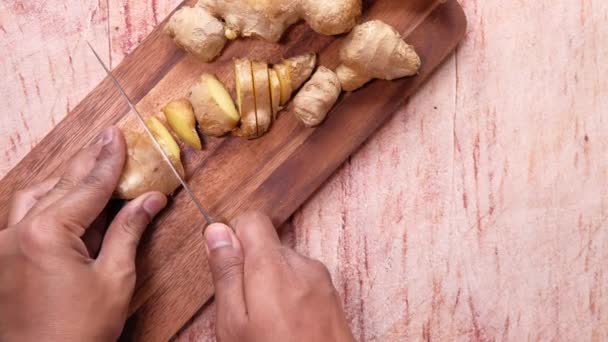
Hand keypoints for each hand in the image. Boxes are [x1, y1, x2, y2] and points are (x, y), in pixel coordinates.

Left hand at [0, 127, 166, 341]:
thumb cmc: (77, 333)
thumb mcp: (114, 279)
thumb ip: (128, 231)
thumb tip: (149, 200)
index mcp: (46, 234)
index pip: (87, 187)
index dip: (109, 160)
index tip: (119, 135)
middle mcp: (15, 233)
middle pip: (59, 184)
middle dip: (87, 162)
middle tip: (108, 141)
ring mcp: (3, 246)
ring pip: (34, 196)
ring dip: (65, 182)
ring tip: (93, 172)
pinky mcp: (1, 260)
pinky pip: (22, 217)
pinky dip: (47, 204)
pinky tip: (67, 205)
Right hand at [204, 212, 353, 341]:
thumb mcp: (234, 323)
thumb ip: (225, 273)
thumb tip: (216, 231)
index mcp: (272, 265)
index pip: (252, 220)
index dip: (234, 239)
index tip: (228, 268)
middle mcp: (302, 264)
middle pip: (268, 246)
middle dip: (252, 269)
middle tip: (246, 310)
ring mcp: (321, 279)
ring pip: (285, 265)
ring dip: (273, 285)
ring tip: (269, 324)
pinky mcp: (332, 295)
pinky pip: (303, 282)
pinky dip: (291, 296)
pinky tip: (288, 327)